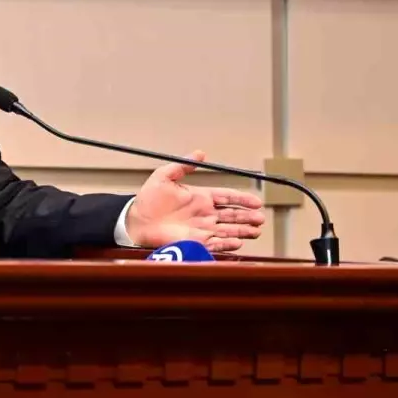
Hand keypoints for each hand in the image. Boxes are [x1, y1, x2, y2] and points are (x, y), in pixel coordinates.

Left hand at [125, 150, 264, 252]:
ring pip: (228, 230)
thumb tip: (199, 153)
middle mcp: (205, 213)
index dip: (242, 199)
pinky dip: (227, 244)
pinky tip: (238, 242)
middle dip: (247, 217)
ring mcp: (202, 228)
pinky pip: (216, 243)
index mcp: (200, 197)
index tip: (256, 201)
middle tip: (260, 218)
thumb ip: (182, 166)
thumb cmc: (148, 199)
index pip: (227, 196)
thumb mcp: (164, 177)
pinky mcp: (196, 242)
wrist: (136, 220)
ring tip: (256, 231)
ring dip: (243, 231)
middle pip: (232, 215)